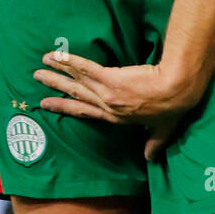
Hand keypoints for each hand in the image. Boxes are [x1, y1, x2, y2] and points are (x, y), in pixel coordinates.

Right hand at [34, 51, 197, 159]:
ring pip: (76, 82)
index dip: (67, 107)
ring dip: (57, 73)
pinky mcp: (110, 78)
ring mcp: (106, 92)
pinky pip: (85, 68)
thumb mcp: (165, 129)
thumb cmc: (174, 107)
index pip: (86, 112)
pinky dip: (68, 62)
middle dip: (56, 87)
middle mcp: (107, 106)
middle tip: (37, 81)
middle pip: (76, 95)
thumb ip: (154, 142)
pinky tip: (56, 55)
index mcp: (117, 118)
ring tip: (40, 66)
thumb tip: (150, 158)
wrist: (177, 89)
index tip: (49, 104)